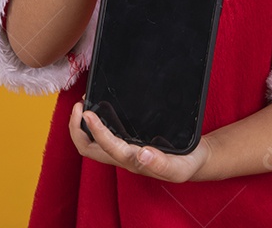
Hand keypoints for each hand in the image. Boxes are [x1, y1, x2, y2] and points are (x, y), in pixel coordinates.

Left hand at [69, 101, 212, 182]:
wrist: (194, 162)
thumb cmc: (186, 164)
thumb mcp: (179, 167)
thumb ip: (162, 163)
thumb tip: (143, 153)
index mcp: (133, 161)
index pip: (106, 147)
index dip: (95, 130)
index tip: (88, 112)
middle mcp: (123, 157)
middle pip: (88, 148)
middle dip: (77, 129)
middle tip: (79, 106)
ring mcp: (123, 150)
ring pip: (91, 144)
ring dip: (82, 126)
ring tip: (84, 104)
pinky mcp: (126, 142)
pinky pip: (101, 136)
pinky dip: (93, 123)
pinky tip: (100, 106)